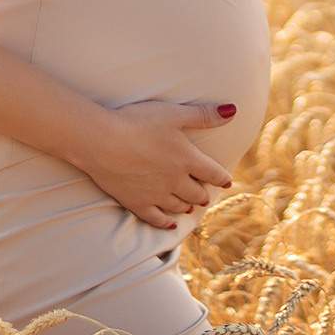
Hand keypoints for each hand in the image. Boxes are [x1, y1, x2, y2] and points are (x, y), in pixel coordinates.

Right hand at [77, 100, 237, 228]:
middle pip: (196, 193)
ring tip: (189, 206)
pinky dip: (165, 223)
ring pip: (178, 206)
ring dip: (186, 206)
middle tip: (205, 195)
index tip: (227, 182)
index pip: (212, 172)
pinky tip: (170, 224)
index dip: (221, 177)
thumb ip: (204, 115)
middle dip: (203, 194)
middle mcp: (175, 181)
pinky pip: (156, 219)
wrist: (102, 141)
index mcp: (187, 159)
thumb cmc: (138, 122)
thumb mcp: (174, 113)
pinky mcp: (136, 203)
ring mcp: (156, 195)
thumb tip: (233, 111)